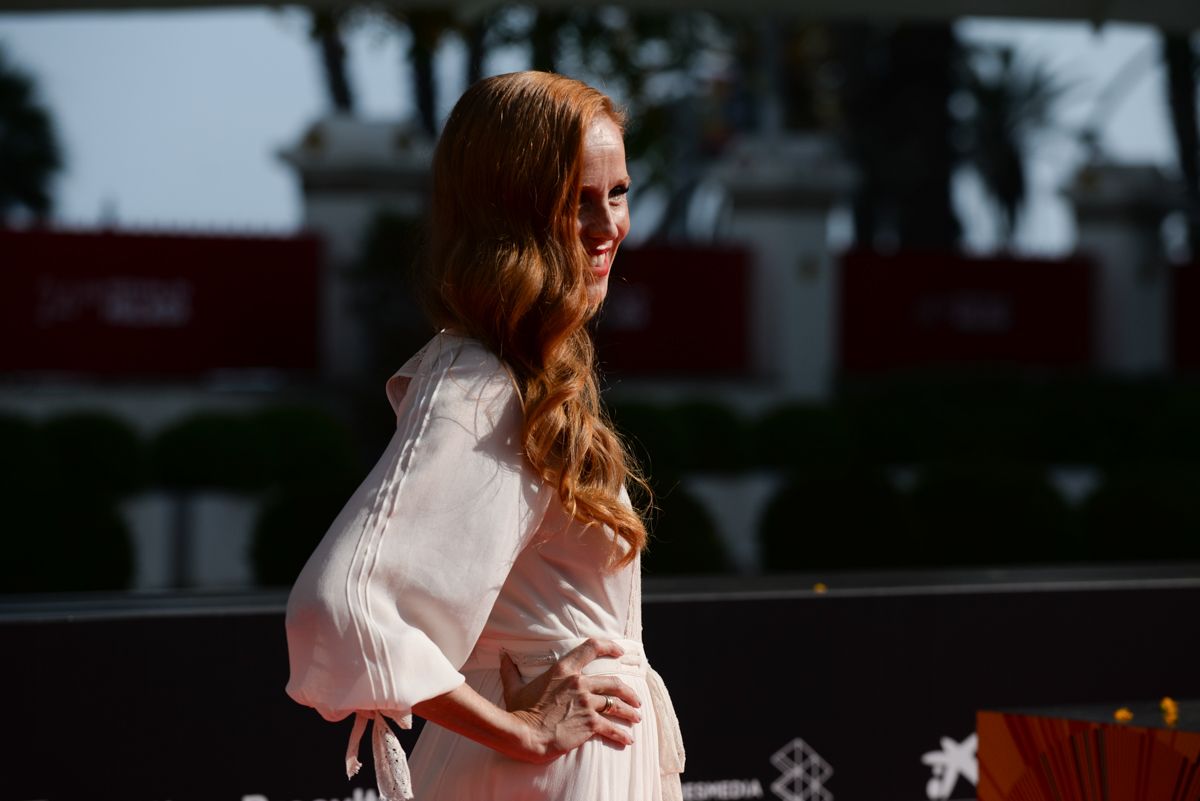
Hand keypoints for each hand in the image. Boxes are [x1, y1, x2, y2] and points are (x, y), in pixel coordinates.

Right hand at [499, 637, 642, 762]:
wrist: (525, 735)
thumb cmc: (518, 712)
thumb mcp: (514, 688)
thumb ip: (511, 670)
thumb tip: (502, 655)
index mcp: (563, 670)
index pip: (592, 648)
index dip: (609, 646)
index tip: (620, 651)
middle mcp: (579, 683)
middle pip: (613, 681)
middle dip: (628, 691)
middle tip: (635, 699)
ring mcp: (586, 703)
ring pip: (616, 704)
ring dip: (629, 711)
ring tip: (636, 718)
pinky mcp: (589, 723)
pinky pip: (611, 727)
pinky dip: (622, 734)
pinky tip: (628, 739)